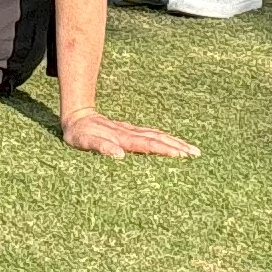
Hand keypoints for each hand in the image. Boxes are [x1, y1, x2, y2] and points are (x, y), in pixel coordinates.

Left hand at [62, 110, 196, 158]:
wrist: (76, 115)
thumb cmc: (79, 133)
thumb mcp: (85, 141)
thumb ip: (101, 147)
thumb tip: (119, 155)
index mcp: (122, 137)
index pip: (147, 144)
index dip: (164, 150)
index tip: (180, 155)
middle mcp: (130, 133)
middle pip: (157, 138)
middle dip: (177, 146)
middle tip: (195, 154)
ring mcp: (130, 131)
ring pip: (156, 135)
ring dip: (174, 142)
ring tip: (191, 149)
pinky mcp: (129, 131)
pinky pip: (150, 134)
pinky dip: (164, 139)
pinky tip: (172, 143)